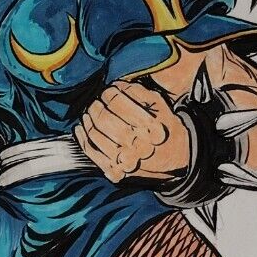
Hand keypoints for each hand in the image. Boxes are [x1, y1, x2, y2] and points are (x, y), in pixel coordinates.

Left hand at [73, 81, 190, 183]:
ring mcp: (125, 161)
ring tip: (89, 113)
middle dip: (95, 107)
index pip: (117, 103)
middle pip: (103, 119)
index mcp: (150, 126)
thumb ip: (138, 92)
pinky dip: (82, 139)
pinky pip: (92, 154)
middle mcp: (138, 145)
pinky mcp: (116, 172)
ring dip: (88, 121)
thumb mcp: (160, 106)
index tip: (107, 91)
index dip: (108, 93)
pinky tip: (80, 128)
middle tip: (95, 102)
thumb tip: (116, 85)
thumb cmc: (165, 128)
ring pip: (95, 135)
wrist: (176, 158)